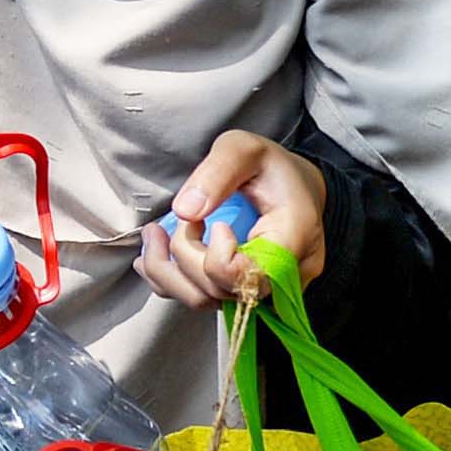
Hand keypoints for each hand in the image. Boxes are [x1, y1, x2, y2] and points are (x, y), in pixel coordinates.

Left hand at [132, 133, 326, 309]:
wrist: (295, 187)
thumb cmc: (272, 168)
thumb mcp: (245, 149)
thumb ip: (217, 172)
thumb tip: (184, 211)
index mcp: (294, 238)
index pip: (250, 277)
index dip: (217, 258)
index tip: (212, 222)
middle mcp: (284, 275)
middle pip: (222, 291)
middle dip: (184, 255)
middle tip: (181, 219)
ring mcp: (262, 290)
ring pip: (206, 301)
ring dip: (169, 270)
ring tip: (156, 234)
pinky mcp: (241, 293)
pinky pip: (201, 299)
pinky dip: (171, 279)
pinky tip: (158, 253)